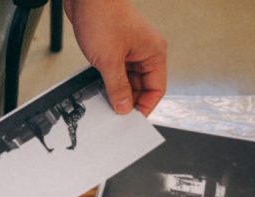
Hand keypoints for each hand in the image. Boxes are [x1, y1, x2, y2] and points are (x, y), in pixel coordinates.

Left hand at [65, 0, 166, 115]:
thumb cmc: (103, 17)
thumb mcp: (109, 60)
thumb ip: (117, 87)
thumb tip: (123, 107)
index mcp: (153, 53)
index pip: (156, 89)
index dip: (145, 106)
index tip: (130, 120)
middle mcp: (144, 52)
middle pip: (141, 86)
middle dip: (128, 101)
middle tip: (113, 117)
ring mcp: (129, 50)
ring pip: (126, 80)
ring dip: (116, 92)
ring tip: (103, 105)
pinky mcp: (114, 48)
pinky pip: (115, 72)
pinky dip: (107, 82)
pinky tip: (97, 91)